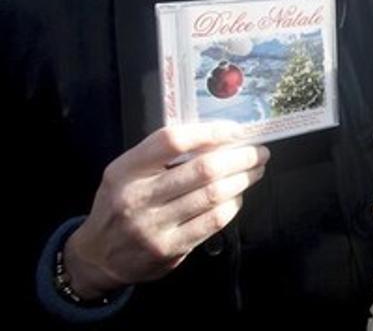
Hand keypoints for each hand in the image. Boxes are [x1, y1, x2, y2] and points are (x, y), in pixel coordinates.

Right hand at [62, 122, 268, 298]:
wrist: (98, 257)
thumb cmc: (120, 205)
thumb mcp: (126, 173)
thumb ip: (161, 157)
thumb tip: (216, 138)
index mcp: (125, 171)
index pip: (173, 141)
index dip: (210, 132)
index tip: (235, 130)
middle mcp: (137, 197)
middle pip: (202, 169)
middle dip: (240, 157)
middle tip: (258, 152)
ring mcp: (153, 226)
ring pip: (213, 195)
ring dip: (242, 179)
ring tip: (255, 170)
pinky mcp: (169, 249)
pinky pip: (212, 222)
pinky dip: (232, 206)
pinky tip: (237, 197)